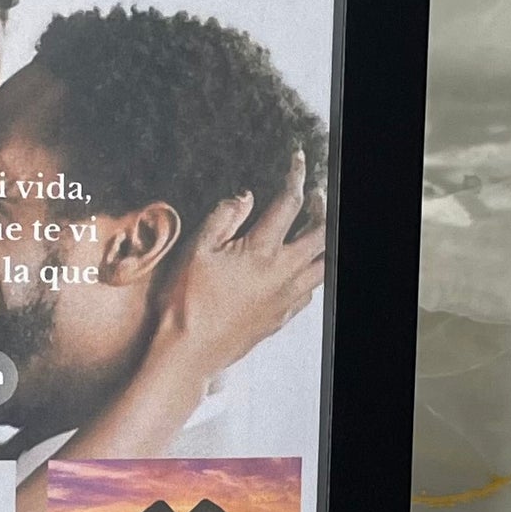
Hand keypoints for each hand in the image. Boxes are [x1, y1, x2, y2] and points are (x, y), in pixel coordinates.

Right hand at [147, 155, 326, 406]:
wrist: (188, 352)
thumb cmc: (186, 302)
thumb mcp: (195, 250)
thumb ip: (223, 217)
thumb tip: (245, 196)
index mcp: (260, 251)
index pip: (289, 203)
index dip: (296, 176)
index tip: (299, 160)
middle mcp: (282, 273)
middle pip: (321, 233)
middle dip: (321, 208)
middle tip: (314, 195)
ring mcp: (286, 298)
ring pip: (324, 265)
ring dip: (324, 242)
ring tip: (315, 229)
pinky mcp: (282, 318)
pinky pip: (310, 292)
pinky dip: (312, 274)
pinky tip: (301, 270)